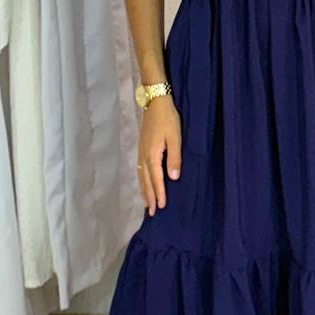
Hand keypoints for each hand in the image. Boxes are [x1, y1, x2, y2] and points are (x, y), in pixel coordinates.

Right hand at [137, 94, 180, 216]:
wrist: (155, 102)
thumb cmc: (168, 119)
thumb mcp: (175, 137)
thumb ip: (174, 158)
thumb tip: (173, 178)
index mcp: (152, 155)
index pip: (156, 179)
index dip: (159, 194)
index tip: (160, 207)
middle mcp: (143, 156)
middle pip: (146, 181)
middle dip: (149, 197)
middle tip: (151, 212)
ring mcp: (141, 151)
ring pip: (141, 176)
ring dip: (144, 190)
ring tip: (146, 203)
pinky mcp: (141, 147)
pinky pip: (140, 169)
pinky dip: (141, 180)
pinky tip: (144, 182)